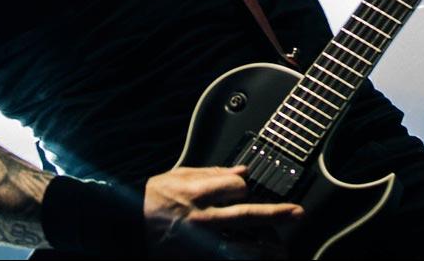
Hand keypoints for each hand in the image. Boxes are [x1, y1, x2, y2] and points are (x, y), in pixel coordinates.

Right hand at [143, 165, 301, 251]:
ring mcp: (199, 242)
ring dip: (263, 247)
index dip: (244, 187)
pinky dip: (239, 256)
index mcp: (196, 193)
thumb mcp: (177, 176)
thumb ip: (211, 173)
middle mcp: (201, 218)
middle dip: (275, 213)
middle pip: (246, 215)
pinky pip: (224, 257)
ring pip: (240, 246)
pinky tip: (254, 256)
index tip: (242, 189)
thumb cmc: (152, 200)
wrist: (126, 229)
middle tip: (297, 213)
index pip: (236, 187)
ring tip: (280, 249)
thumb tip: (242, 171)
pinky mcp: (195, 256)